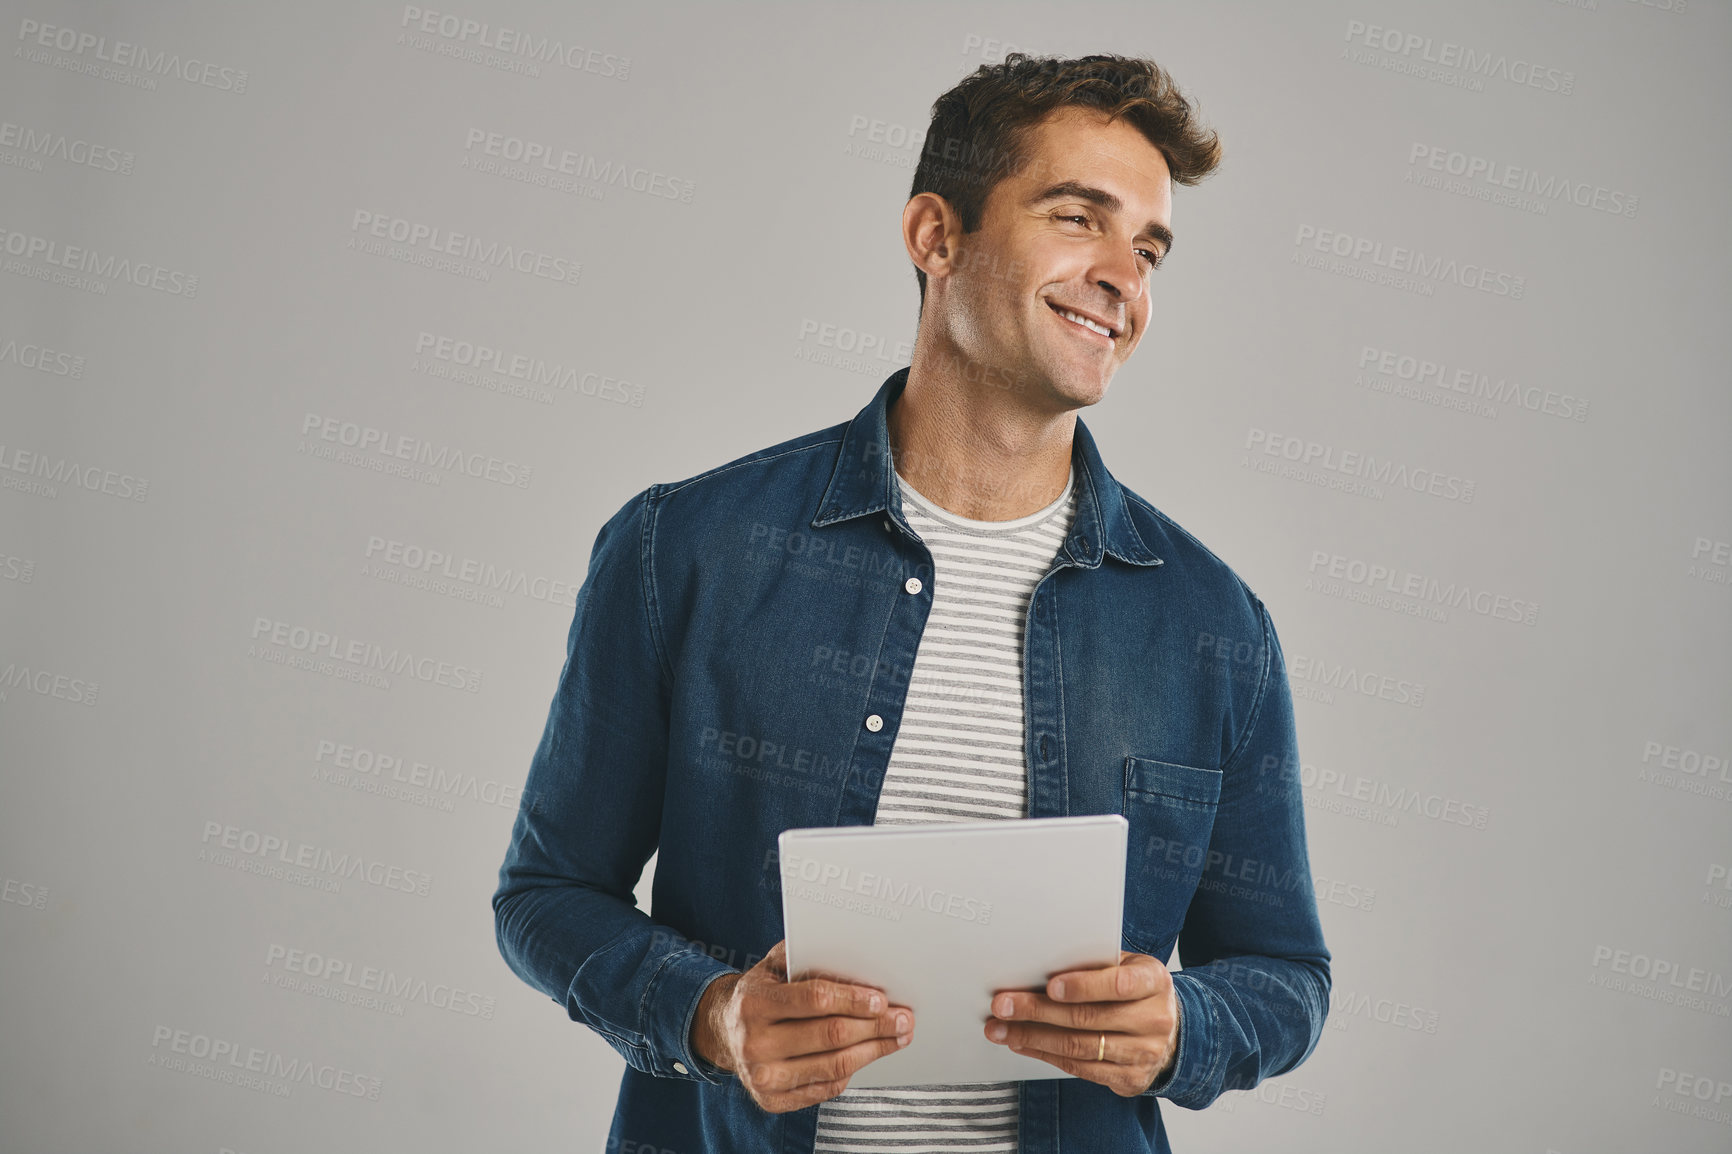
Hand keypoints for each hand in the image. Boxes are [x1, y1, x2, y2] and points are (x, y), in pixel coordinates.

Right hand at [691, 939, 914, 1112]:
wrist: (723, 1031)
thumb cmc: (760, 993)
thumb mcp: (773, 966)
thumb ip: (807, 956)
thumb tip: (855, 956)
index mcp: (754, 1003)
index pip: (815, 1000)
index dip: (854, 1000)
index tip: (882, 999)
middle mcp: (755, 1042)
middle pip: (831, 1035)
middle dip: (875, 1026)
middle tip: (902, 1019)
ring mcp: (762, 1076)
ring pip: (835, 1065)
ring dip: (874, 1051)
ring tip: (896, 1038)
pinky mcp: (772, 1100)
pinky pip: (826, 1087)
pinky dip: (852, 1070)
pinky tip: (866, 1055)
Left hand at [983, 950, 1178, 1095]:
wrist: (1171, 1032)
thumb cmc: (1137, 990)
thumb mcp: (1128, 967)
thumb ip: (1097, 964)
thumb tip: (1042, 961)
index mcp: (1153, 982)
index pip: (1118, 984)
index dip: (1083, 986)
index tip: (1050, 985)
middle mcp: (1153, 1019)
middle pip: (1088, 1018)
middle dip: (1037, 1011)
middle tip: (1002, 1005)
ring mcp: (1144, 1053)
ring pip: (1079, 1047)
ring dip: (1032, 1038)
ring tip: (1001, 1029)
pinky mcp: (1130, 1079)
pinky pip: (1080, 1069)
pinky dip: (1045, 1055)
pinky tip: (1023, 1044)